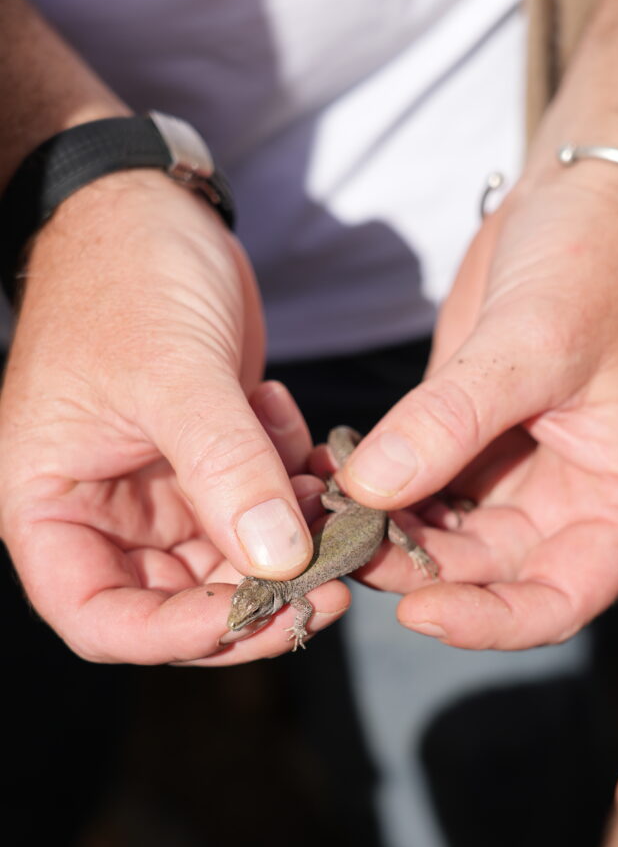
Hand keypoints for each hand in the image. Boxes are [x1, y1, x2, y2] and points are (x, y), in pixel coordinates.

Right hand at [0, 172, 347, 663]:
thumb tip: (282, 562)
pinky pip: (267, 514)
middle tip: (334, 582)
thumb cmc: (125, 277)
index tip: (254, 612)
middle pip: (181, 606)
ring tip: (336, 502)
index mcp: (51, 505)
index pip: (101, 619)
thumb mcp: (172, 372)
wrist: (150, 210)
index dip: (174, 636)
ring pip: (237, 565)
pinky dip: (300, 497)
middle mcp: (106, 514)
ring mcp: (165, 494)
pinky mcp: (217, 466)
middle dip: (259, 598)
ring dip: (294, 547)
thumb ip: (224, 469)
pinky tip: (316, 453)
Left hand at [338, 168, 617, 648]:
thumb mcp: (530, 342)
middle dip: (418, 569)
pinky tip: (332, 474)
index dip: (496, 622)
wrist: (583, 199)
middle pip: (489, 573)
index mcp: (613, 495)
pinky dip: (378, 491)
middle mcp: (564, 498)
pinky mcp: (467, 441)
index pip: (564, 597)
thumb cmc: (594, 267)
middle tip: (342, 546)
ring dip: (387, 534)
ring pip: (444, 537)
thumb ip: (450, 421)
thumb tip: (369, 491)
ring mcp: (513, 472)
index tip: (421, 613)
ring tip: (327, 508)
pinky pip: (418, 489)